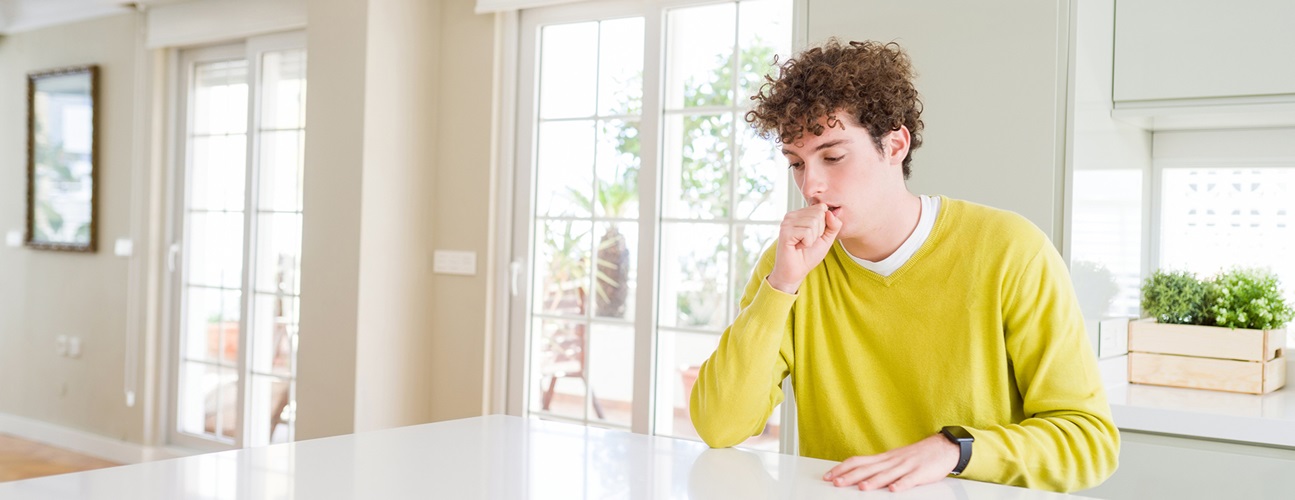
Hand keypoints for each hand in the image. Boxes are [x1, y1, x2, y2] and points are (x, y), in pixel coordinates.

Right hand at [767, 204, 840, 292]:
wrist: (796, 271)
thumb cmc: (809, 255)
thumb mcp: (827, 238)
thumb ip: (834, 225)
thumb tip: (830, 212)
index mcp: (800, 214)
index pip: (821, 207)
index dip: (824, 224)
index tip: (814, 235)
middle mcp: (792, 215)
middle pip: (818, 214)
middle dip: (819, 231)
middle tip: (808, 241)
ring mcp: (787, 223)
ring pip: (813, 222)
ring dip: (812, 238)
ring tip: (803, 244)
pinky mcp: (785, 232)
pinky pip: (807, 232)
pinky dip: (807, 243)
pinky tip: (798, 247)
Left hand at [822, 433, 959, 491]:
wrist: (942, 447)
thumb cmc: (916, 456)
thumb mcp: (893, 459)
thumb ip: (877, 467)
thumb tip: (857, 474)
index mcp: (884, 458)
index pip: (858, 461)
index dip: (842, 468)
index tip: (829, 475)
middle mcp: (891, 461)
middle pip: (868, 468)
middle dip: (850, 476)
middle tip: (836, 482)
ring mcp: (906, 466)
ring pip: (887, 474)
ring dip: (874, 481)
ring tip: (861, 488)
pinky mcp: (921, 472)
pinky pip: (910, 479)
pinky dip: (902, 484)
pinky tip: (894, 489)